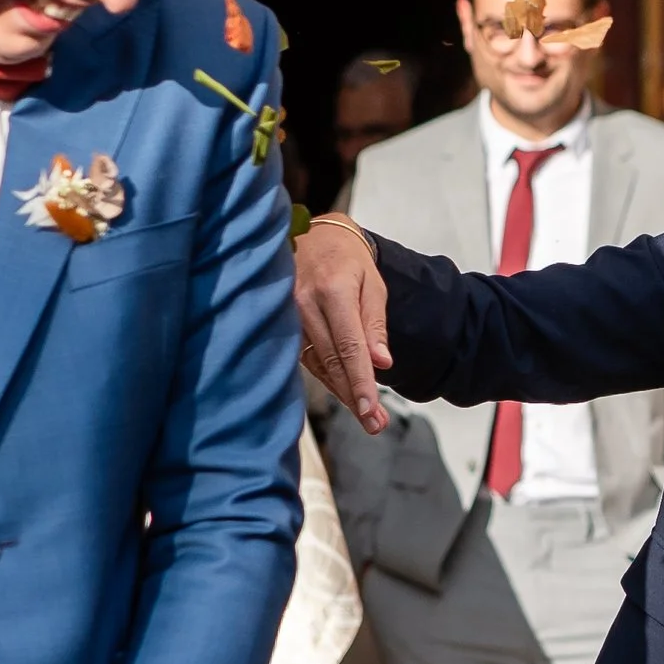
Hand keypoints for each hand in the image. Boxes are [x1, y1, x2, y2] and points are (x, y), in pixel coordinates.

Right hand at [294, 221, 392, 435]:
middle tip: (374, 424)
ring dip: (341, 392)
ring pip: (317, 364)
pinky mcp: (281, 325)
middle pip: (332, 361)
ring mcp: (287, 315)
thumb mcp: (372, 284)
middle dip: (355, 396)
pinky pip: (307, 358)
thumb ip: (375, 323)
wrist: (314, 238)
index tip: (371, 411)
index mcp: (332, 291)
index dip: (360, 382)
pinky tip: (344, 391)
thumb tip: (382, 363)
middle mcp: (304, 304)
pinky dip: (327, 377)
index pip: (349, 347)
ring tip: (365, 415)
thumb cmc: (347, 261)